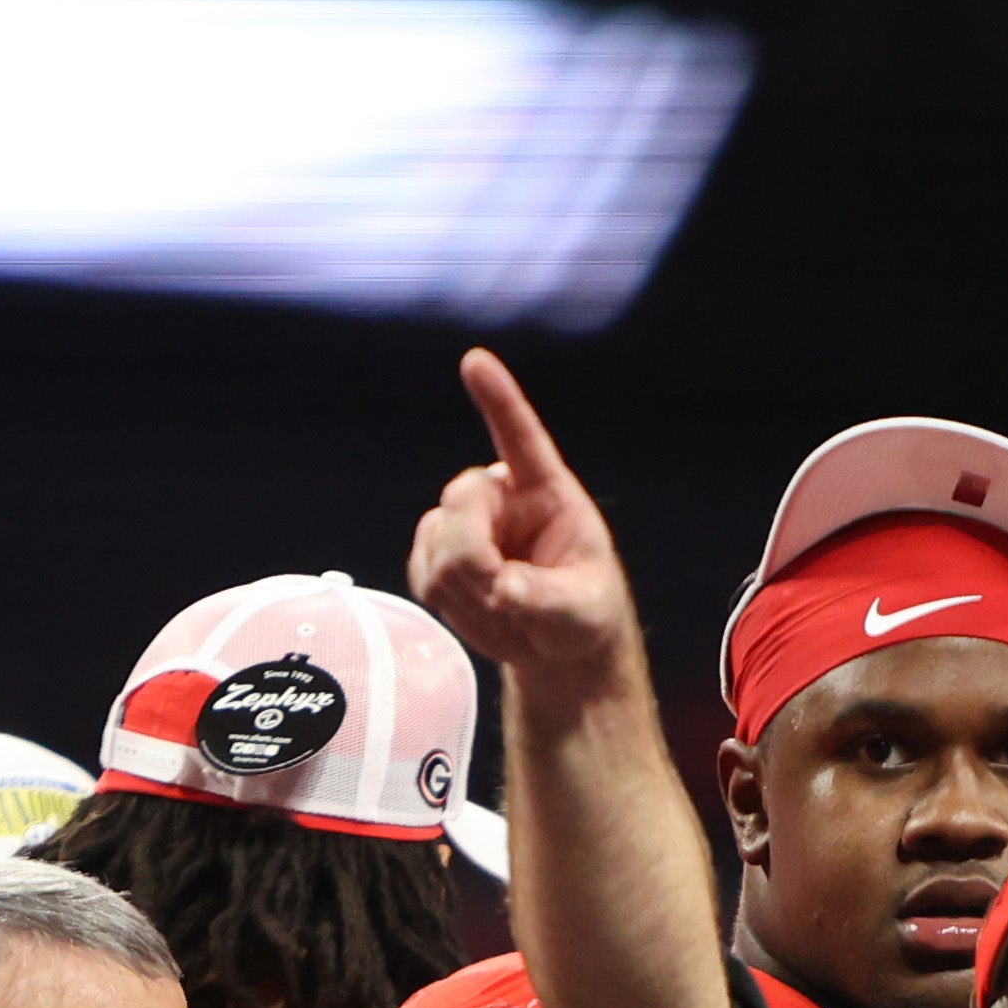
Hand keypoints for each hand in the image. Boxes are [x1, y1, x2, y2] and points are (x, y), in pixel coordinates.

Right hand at [410, 349, 642, 689]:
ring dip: (467, 590)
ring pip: (438, 543)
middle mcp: (501, 496)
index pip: (521, 439)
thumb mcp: (581, 611)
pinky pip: (423, 573)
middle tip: (505, 599)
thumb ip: (545, 598)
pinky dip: (451, 603)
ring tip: (507, 611)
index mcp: (547, 492)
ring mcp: (466, 523)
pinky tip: (481, 611)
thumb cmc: (584, 613)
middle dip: (476, 558)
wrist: (559, 646)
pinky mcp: (438, 554)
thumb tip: (504, 587)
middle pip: (460, 504)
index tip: (476, 360)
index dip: (499, 401)